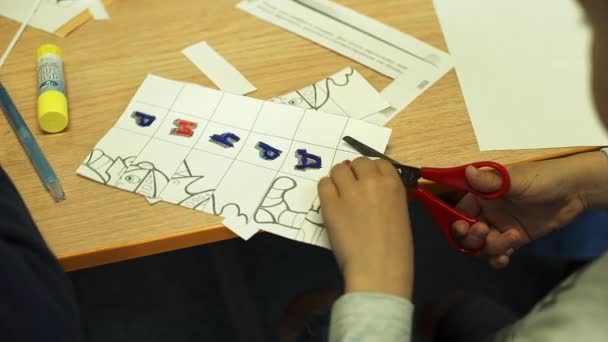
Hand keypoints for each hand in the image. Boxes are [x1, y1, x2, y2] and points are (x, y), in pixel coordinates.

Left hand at [318, 157, 412, 298]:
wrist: (379, 270)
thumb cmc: (396, 251)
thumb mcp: (401, 215)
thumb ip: (388, 197)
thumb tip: (373, 191)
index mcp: (394, 186)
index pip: (379, 163)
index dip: (370, 172)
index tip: (366, 182)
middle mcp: (372, 182)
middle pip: (357, 162)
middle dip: (354, 173)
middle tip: (351, 190)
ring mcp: (350, 191)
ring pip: (338, 169)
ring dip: (337, 180)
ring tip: (339, 197)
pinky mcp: (331, 204)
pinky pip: (323, 184)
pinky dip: (326, 191)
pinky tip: (330, 204)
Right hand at [452, 153, 607, 267]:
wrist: (574, 191)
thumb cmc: (543, 178)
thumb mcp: (516, 179)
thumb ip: (490, 181)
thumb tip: (468, 171)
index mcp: (481, 196)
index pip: (459, 212)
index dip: (456, 222)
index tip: (464, 227)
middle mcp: (487, 212)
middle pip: (467, 234)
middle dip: (473, 238)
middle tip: (487, 232)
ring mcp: (500, 226)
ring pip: (482, 246)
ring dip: (491, 248)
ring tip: (512, 239)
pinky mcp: (514, 239)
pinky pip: (498, 253)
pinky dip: (497, 258)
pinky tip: (505, 258)